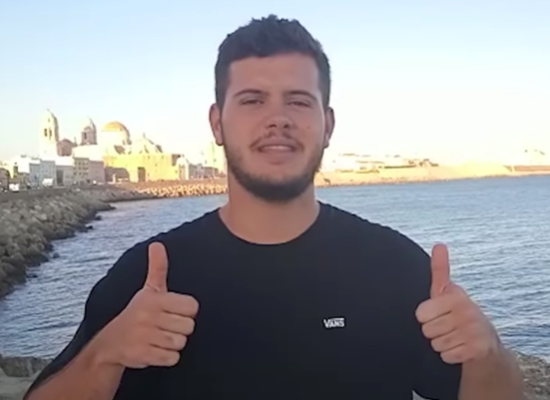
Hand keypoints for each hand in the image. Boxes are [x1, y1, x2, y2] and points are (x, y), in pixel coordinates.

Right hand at [94, 242, 198, 368]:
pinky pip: (172, 358)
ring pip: (181, 342)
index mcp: (154, 298)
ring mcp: (145, 336)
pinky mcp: (143, 354)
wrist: (110, 344)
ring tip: (158, 338)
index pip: (192, 306)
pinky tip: (155, 350)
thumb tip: (157, 244)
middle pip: (189, 326)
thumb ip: (157, 268)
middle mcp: (149, 316)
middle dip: (180, 329)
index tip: (172, 312)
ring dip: (172, 344)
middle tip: (164, 327)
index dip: (185, 311)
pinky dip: (166, 357)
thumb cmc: (136, 314)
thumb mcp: (148, 290)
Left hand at [415, 243, 498, 363]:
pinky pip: (446, 356)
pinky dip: (450, 355)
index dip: (426, 317)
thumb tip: (439, 244)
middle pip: (426, 330)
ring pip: (436, 344)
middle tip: (448, 326)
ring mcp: (474, 331)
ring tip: (455, 336)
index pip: (420, 314)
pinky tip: (461, 348)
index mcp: (455, 295)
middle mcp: (467, 311)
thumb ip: (439, 269)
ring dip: (442, 344)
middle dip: (434, 331)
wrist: (485, 343)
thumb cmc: (458, 313)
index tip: (439, 313)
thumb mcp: (447, 291)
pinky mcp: (478, 350)